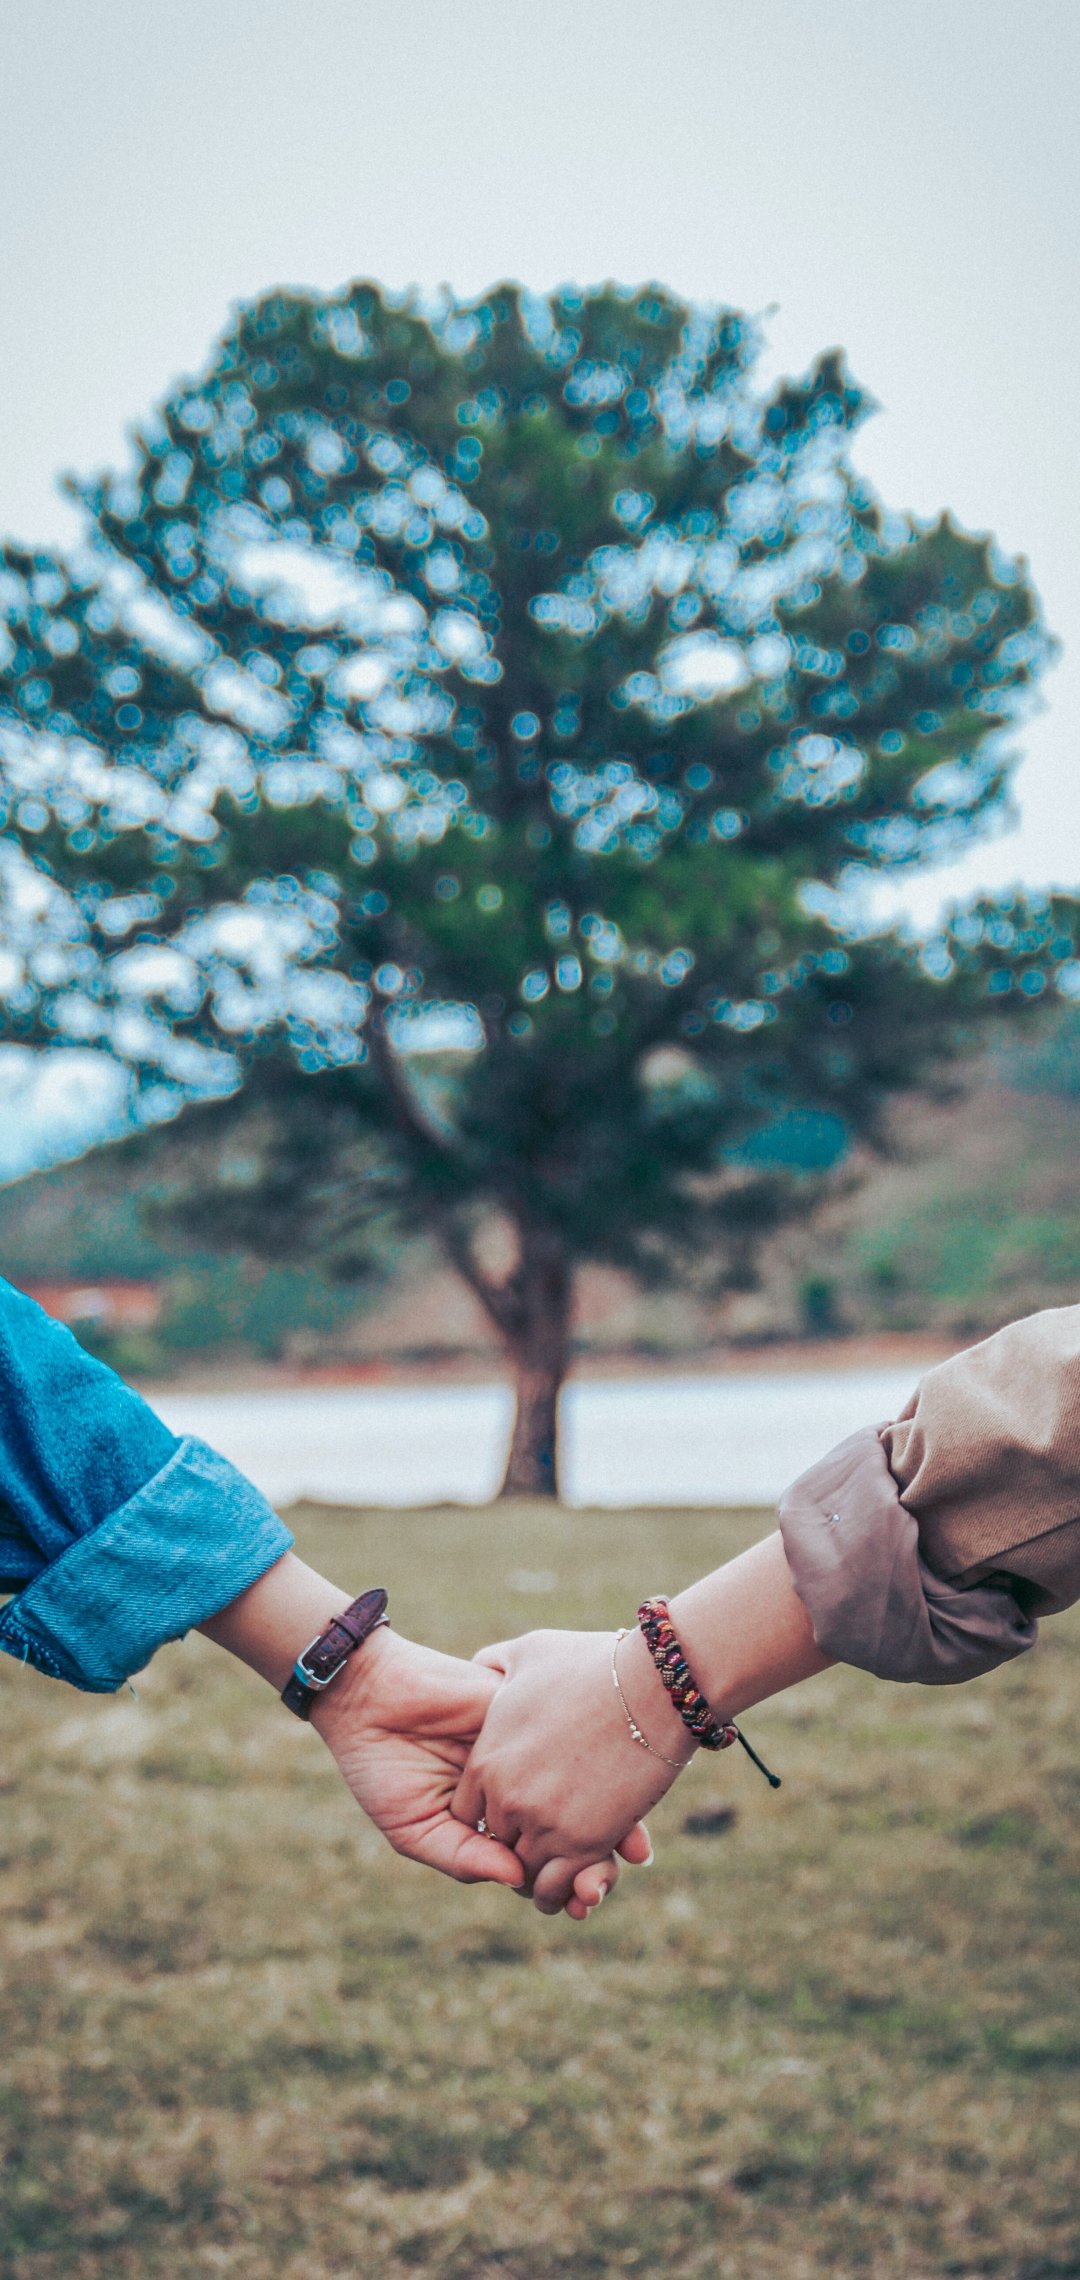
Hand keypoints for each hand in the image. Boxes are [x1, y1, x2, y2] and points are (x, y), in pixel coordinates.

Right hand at [310, 1626, 627, 1918]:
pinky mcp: (532, 1713)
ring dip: (611, 1821)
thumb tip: (518, 1881)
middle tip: (602, 1886)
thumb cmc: (382, 1767)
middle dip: (594, 1861)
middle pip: (572, 1828)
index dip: (564, 1884)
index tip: (582, 1905)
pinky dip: (600, 1768)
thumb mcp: (415, 1827)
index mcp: (494, 1819)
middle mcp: (520, 1785)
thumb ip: (463, 1856)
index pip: (540, 1858)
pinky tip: (615, 1796)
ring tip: (626, 1854)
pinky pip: (575, 1741)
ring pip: (584, 1788)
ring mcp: (530, 1749)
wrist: (369, 1698)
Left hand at [452, 1627, 696, 1909]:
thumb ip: (495, 1665)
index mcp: (487, 1759)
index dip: (490, 1814)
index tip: (515, 1810)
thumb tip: (482, 1668)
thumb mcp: (529, 1653)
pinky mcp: (584, 1843)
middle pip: (495, 1844)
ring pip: (525, 1873)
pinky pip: (557, 1887)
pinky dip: (564, 1892)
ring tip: (559, 1869)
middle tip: (540, 1843)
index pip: (467, 1813)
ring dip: (539, 1876)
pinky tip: (579, 1883)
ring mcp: (544, 1823)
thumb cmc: (594, 1663)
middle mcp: (507, 1798)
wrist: (653, 1685)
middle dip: (515, 1844)